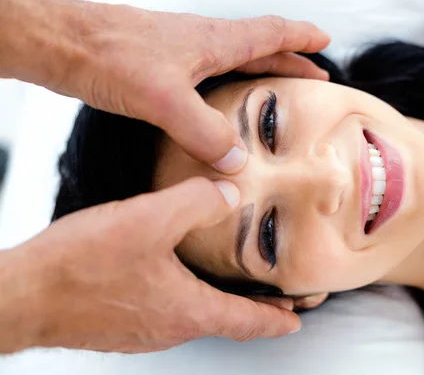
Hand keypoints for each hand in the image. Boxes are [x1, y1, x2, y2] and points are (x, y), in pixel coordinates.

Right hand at [0, 178, 299, 353]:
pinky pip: (166, 312)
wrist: (21, 295)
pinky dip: (188, 300)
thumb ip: (195, 202)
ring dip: (221, 306)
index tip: (296, 320)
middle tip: (277, 306)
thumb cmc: (79, 267)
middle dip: (255, 313)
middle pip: (224, 322)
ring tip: (234, 292)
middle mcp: (167, 328)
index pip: (247, 321)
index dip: (277, 320)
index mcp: (186, 310)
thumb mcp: (149, 221)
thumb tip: (228, 194)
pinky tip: (178, 281)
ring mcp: (142, 330)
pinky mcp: (119, 323)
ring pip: (195, 317)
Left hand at [49, 0, 329, 173]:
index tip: (324, 42)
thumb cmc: (110, 56)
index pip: (270, 33)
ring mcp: (180, 52)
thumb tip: (238, 162)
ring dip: (259, 69)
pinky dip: (226, 83)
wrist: (61, 43)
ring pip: (233, 57)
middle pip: (258, 45)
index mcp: (213, 41)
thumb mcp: (164, 99)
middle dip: (289, 58)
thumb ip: (204, 131)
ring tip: (275, 87)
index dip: (301, 38)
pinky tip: (217, 102)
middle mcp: (201, 41)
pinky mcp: (160, 65)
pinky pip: (207, 72)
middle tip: (312, 73)